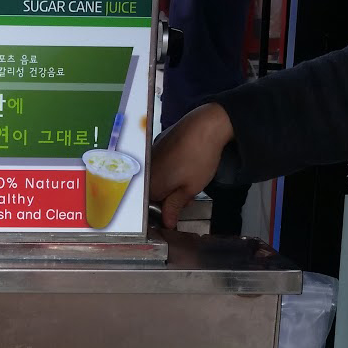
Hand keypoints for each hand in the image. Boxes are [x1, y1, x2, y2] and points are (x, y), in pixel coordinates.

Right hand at [150, 103, 235, 228]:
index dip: (163, 212)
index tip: (176, 213)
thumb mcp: (190, 189)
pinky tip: (183, 165)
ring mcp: (148, 155)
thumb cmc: (198, 160)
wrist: (205, 125)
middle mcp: (142, 171)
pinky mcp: (156, 143)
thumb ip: (174, 207)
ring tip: (187, 181)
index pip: (148, 208)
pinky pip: (157, 164)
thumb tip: (166, 223)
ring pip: (154, 177)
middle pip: (149, 192)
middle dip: (166, 198)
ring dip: (167, 183)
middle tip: (187, 198)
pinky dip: (167, 169)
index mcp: (149, 185)